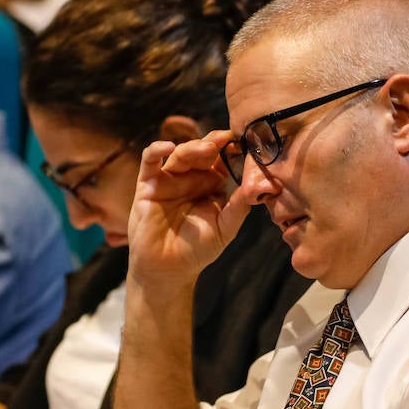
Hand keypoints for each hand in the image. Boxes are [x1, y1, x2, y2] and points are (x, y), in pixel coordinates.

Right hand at [126, 132, 253, 284]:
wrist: (168, 269)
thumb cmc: (198, 249)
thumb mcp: (225, 228)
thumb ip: (239, 206)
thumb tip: (260, 185)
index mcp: (212, 184)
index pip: (222, 160)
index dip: (231, 150)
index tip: (243, 142)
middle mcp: (191, 178)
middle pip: (202, 152)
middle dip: (213, 144)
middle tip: (225, 140)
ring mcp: (169, 179)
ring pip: (180, 154)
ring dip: (193, 147)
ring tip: (207, 149)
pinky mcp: (148, 184)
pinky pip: (150, 161)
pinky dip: (156, 150)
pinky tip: (167, 147)